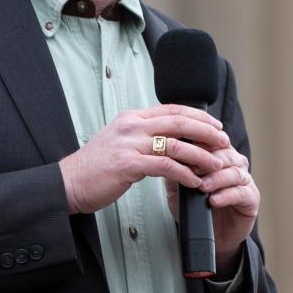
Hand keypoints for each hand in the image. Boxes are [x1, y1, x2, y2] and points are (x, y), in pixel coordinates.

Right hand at [58, 104, 229, 214]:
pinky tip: (195, 181)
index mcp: (131, 118)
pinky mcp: (128, 164)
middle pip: (178, 121)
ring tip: (216, 164)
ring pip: (176, 144)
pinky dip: (185, 174)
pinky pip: (165, 167)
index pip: (172, 109)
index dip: (197, 116)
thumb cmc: (95, 168)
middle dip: (206, 131)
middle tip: (224, 141)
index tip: (215, 125)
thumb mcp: (120, 142)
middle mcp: (132, 126)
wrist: (68, 183)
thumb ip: (143, 137)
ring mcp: (129, 144)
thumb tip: (171, 141)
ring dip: (201, 155)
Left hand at [165, 142, 259, 276]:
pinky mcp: (252, 198)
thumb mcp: (179, 187)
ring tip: (202, 187)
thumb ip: (175, 170)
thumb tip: (164, 154)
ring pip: (235, 172)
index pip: (213, 141)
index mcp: (220, 155)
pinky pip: (241, 192)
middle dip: (208, 160)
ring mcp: (245, 180)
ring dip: (217, 178)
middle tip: (192, 168)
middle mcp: (235, 163)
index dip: (200, 144)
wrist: (211, 235)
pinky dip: (226, 195)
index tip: (184, 149)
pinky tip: (214, 200)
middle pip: (226, 154)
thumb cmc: (196, 207)